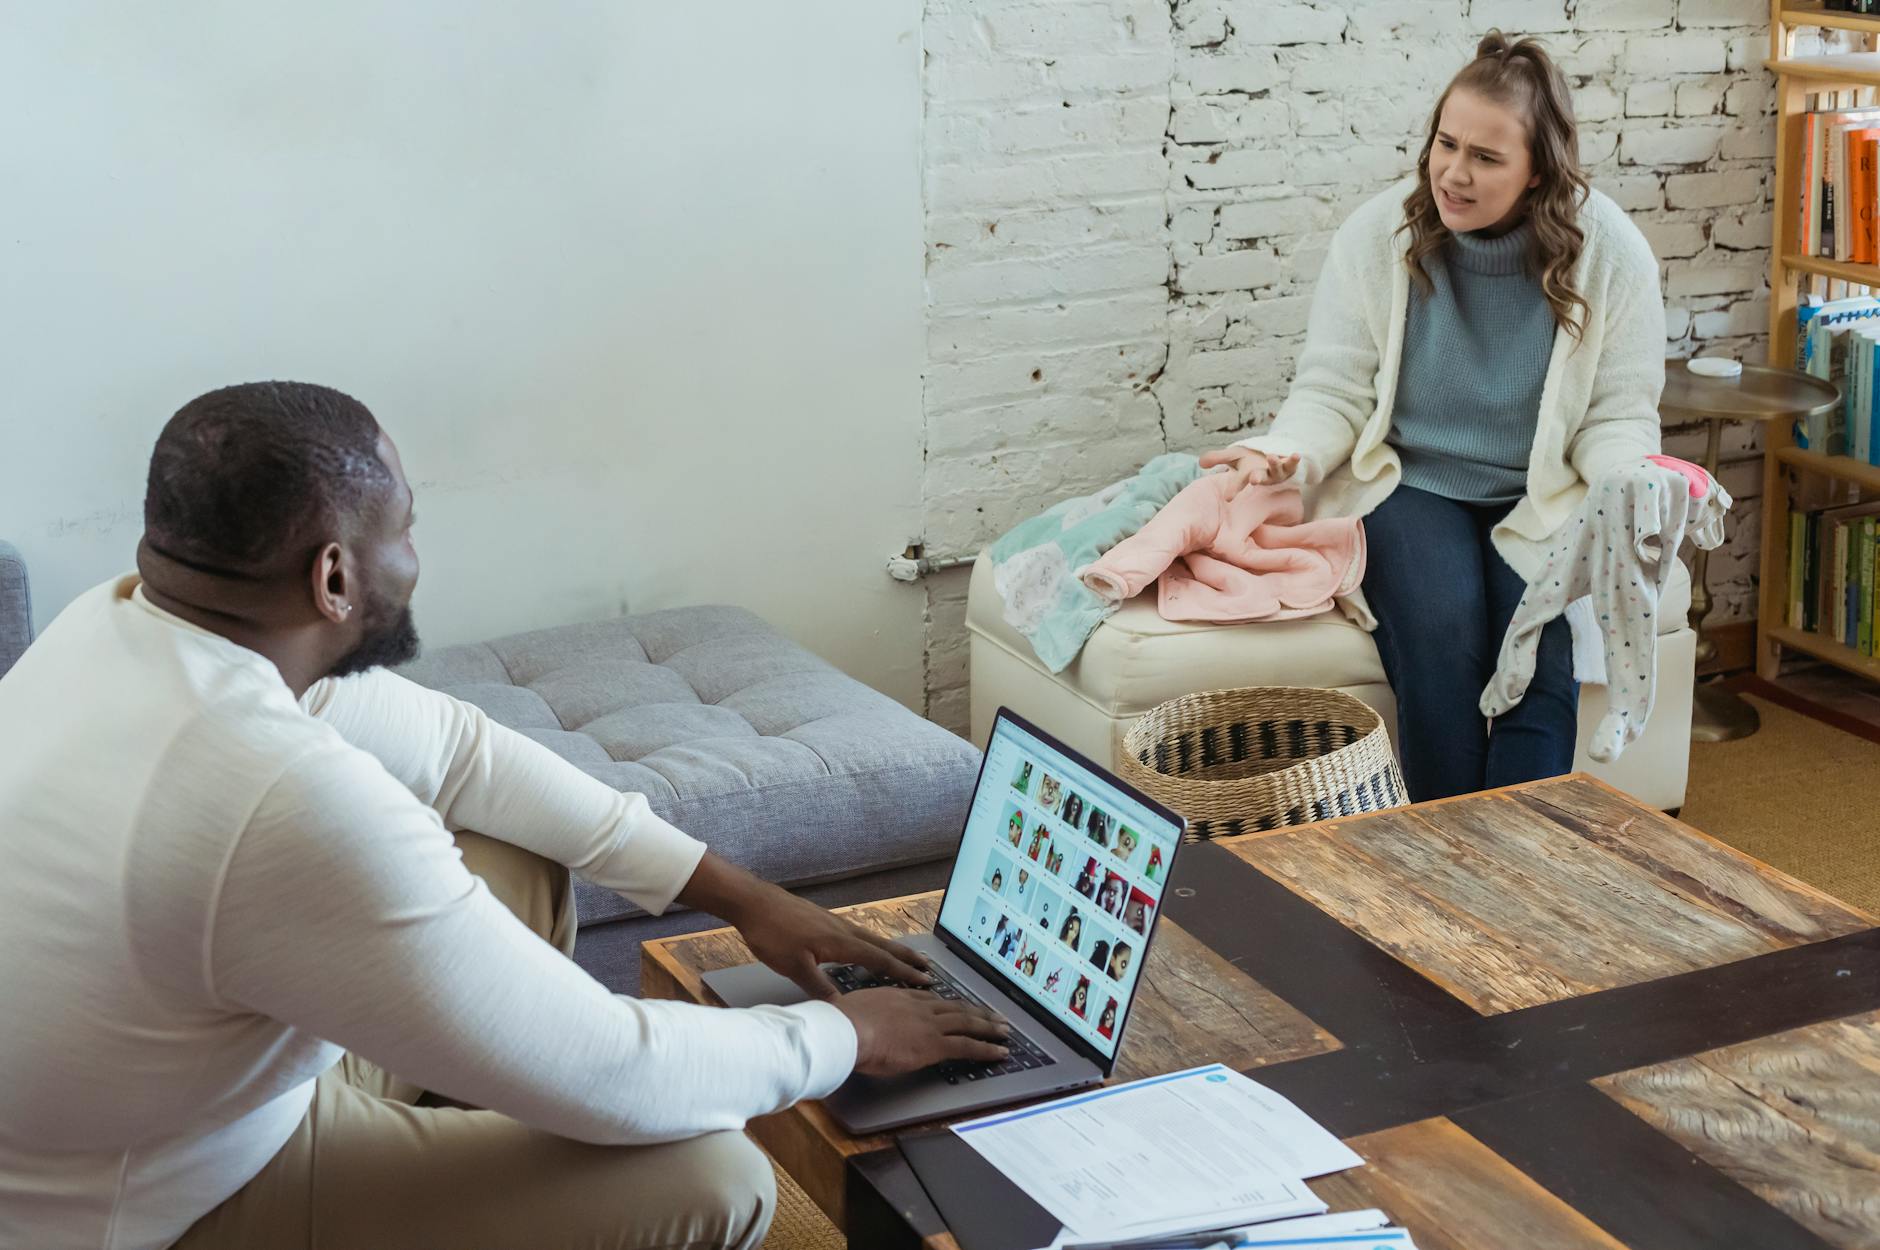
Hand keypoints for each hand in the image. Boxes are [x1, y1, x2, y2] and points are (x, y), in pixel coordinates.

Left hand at [676, 852, 932, 997]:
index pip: (881, 960)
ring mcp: (835, 923)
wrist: (753, 902)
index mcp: (842, 942)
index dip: (904, 972)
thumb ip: (820, 988)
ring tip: (905, 958)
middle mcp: (845, 930)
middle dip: (907, 958)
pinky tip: (867, 948)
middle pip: (883, 946)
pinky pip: (859, 935)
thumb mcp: (795, 967)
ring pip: (872, 939)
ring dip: (892, 950)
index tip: (924, 980)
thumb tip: (843, 1008)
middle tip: (928, 967)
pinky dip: (873, 944)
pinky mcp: (825, 921)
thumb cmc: (772, 932)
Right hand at [834, 988, 1010, 1075]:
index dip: (947, 1004)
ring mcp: (928, 1024)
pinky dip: (986, 1049)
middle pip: (954, 1007)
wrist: (847, 1029)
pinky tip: (999, 1052)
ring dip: (988, 1027)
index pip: (930, 999)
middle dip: (976, 1012)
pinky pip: (967, 1046)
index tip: (957, 1006)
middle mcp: (918, 1007)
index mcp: (899, 997)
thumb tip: (855, 1023)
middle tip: (994, 1015)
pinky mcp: (934, 1044)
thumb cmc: (842, 1023)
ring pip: (967, 1023)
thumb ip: (862, 1016)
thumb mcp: (853, 1011)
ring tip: (1004, 1030)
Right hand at [1197, 445, 1299, 485]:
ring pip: (1275, 470)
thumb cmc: (1250, 460)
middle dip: (1256, 478)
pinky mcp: (1289, 467)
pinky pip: (1292, 464)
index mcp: (1246, 476)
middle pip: (1258, 478)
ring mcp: (1276, 472)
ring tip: (1270, 456)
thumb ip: (1217, 458)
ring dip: (1274, 463)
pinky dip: (1294, 460)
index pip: (1237, 483)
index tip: (1228, 498)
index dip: (1233, 489)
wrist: (1272, 459)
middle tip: (1253, 479)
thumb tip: (1200, 463)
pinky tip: (1297, 454)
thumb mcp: (1233, 456)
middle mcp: (1261, 476)